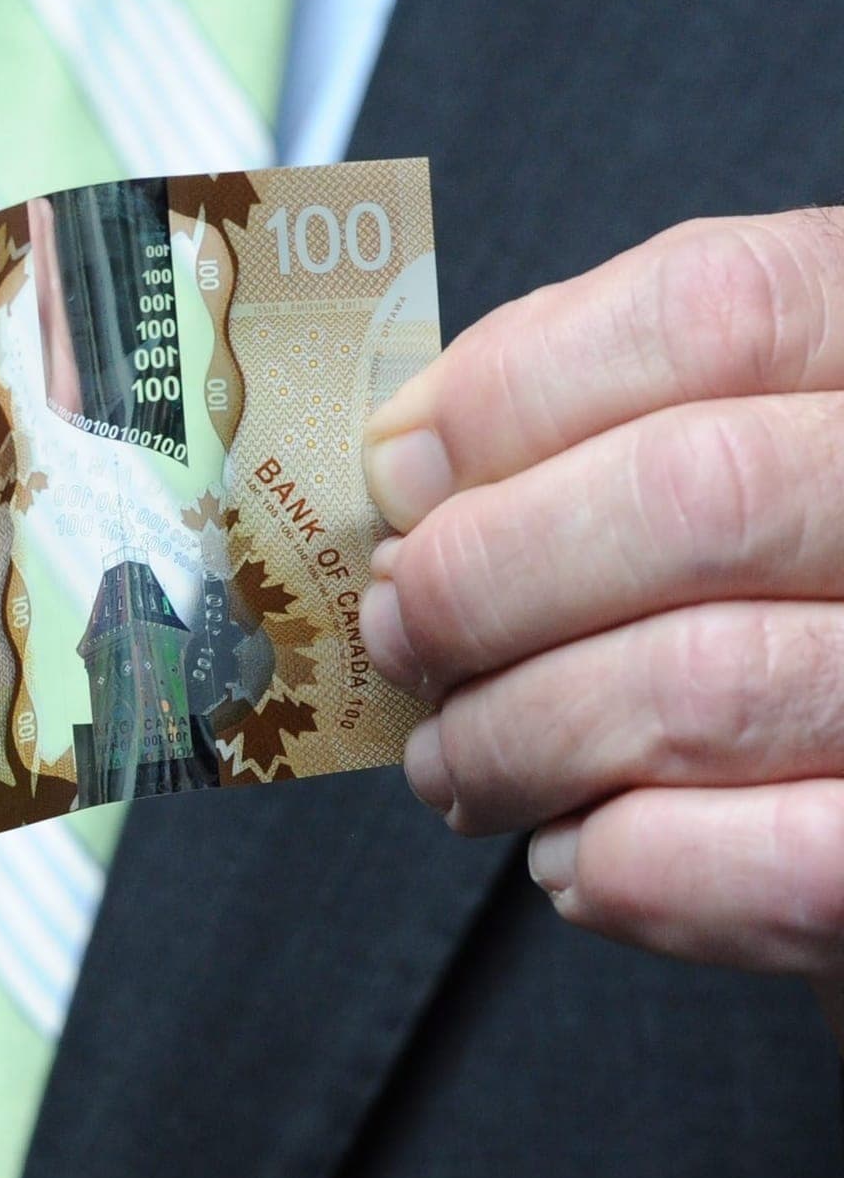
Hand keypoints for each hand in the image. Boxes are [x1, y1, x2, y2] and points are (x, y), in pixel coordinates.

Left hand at [359, 209, 843, 1042]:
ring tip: (455, 761)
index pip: (714, 310)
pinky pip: (770, 866)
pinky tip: (574, 853)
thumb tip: (410, 465)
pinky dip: (627, 867)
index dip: (513, 393)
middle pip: (695, 499)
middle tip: (403, 634)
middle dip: (487, 581)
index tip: (399, 475)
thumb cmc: (779, 583)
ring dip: (515, 739)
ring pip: (702, 688)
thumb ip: (585, 418)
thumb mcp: (721, 436)